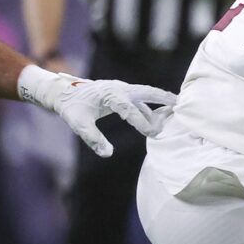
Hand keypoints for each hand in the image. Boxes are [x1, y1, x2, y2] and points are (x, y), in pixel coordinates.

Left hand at [18, 67, 177, 156]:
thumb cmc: (72, 109)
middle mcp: (119, 89)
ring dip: (160, 101)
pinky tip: (158, 116)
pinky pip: (140, 99)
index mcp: (109, 95)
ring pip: (146, 94)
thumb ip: (93, 138)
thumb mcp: (79, 124)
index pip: (129, 109)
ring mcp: (121, 89)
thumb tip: (108, 154)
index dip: (141, 121)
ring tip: (176, 109)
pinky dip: (151, 105)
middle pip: (146, 92)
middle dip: (163, 99)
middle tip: (179, 105)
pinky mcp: (121, 93)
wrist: (64, 93)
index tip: (152, 133)